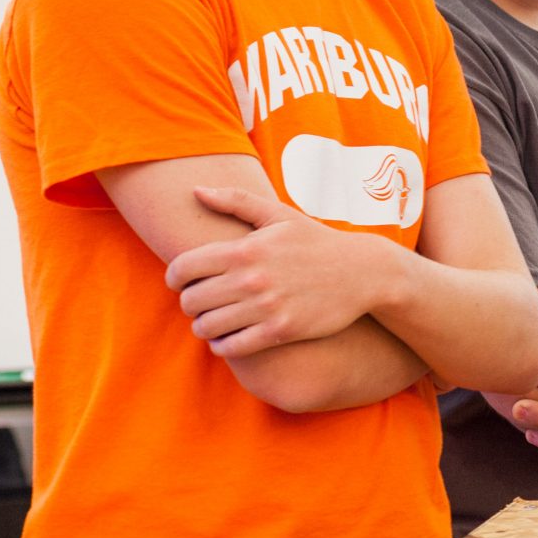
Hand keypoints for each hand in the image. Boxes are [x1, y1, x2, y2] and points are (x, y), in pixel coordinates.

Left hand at [165, 186, 392, 357]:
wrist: (363, 272)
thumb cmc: (316, 241)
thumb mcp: (279, 215)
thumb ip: (235, 201)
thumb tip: (196, 190)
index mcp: (244, 249)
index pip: (181, 268)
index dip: (174, 277)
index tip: (183, 281)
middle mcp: (251, 279)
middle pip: (190, 301)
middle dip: (189, 303)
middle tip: (201, 302)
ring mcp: (266, 307)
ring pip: (207, 327)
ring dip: (203, 326)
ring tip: (213, 321)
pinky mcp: (280, 331)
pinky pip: (232, 347)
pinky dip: (223, 345)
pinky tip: (228, 338)